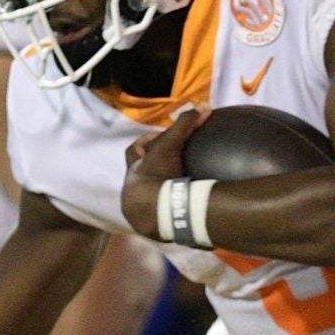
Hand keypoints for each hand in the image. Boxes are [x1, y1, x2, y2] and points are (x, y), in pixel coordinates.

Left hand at [117, 105, 204, 237]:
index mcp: (134, 171)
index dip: (143, 143)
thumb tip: (204, 105)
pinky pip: (156, 220)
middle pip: (136, 178)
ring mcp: (138, 213)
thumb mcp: (171, 147)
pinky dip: (165, 216)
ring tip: (175, 193)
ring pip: (143, 201)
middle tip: (167, 167)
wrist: (157, 214)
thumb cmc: (159, 177)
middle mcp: (130, 192)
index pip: (133, 151)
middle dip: (148, 172)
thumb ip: (185, 125)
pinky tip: (179, 215)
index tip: (156, 137)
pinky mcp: (149, 230)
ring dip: (156, 196)